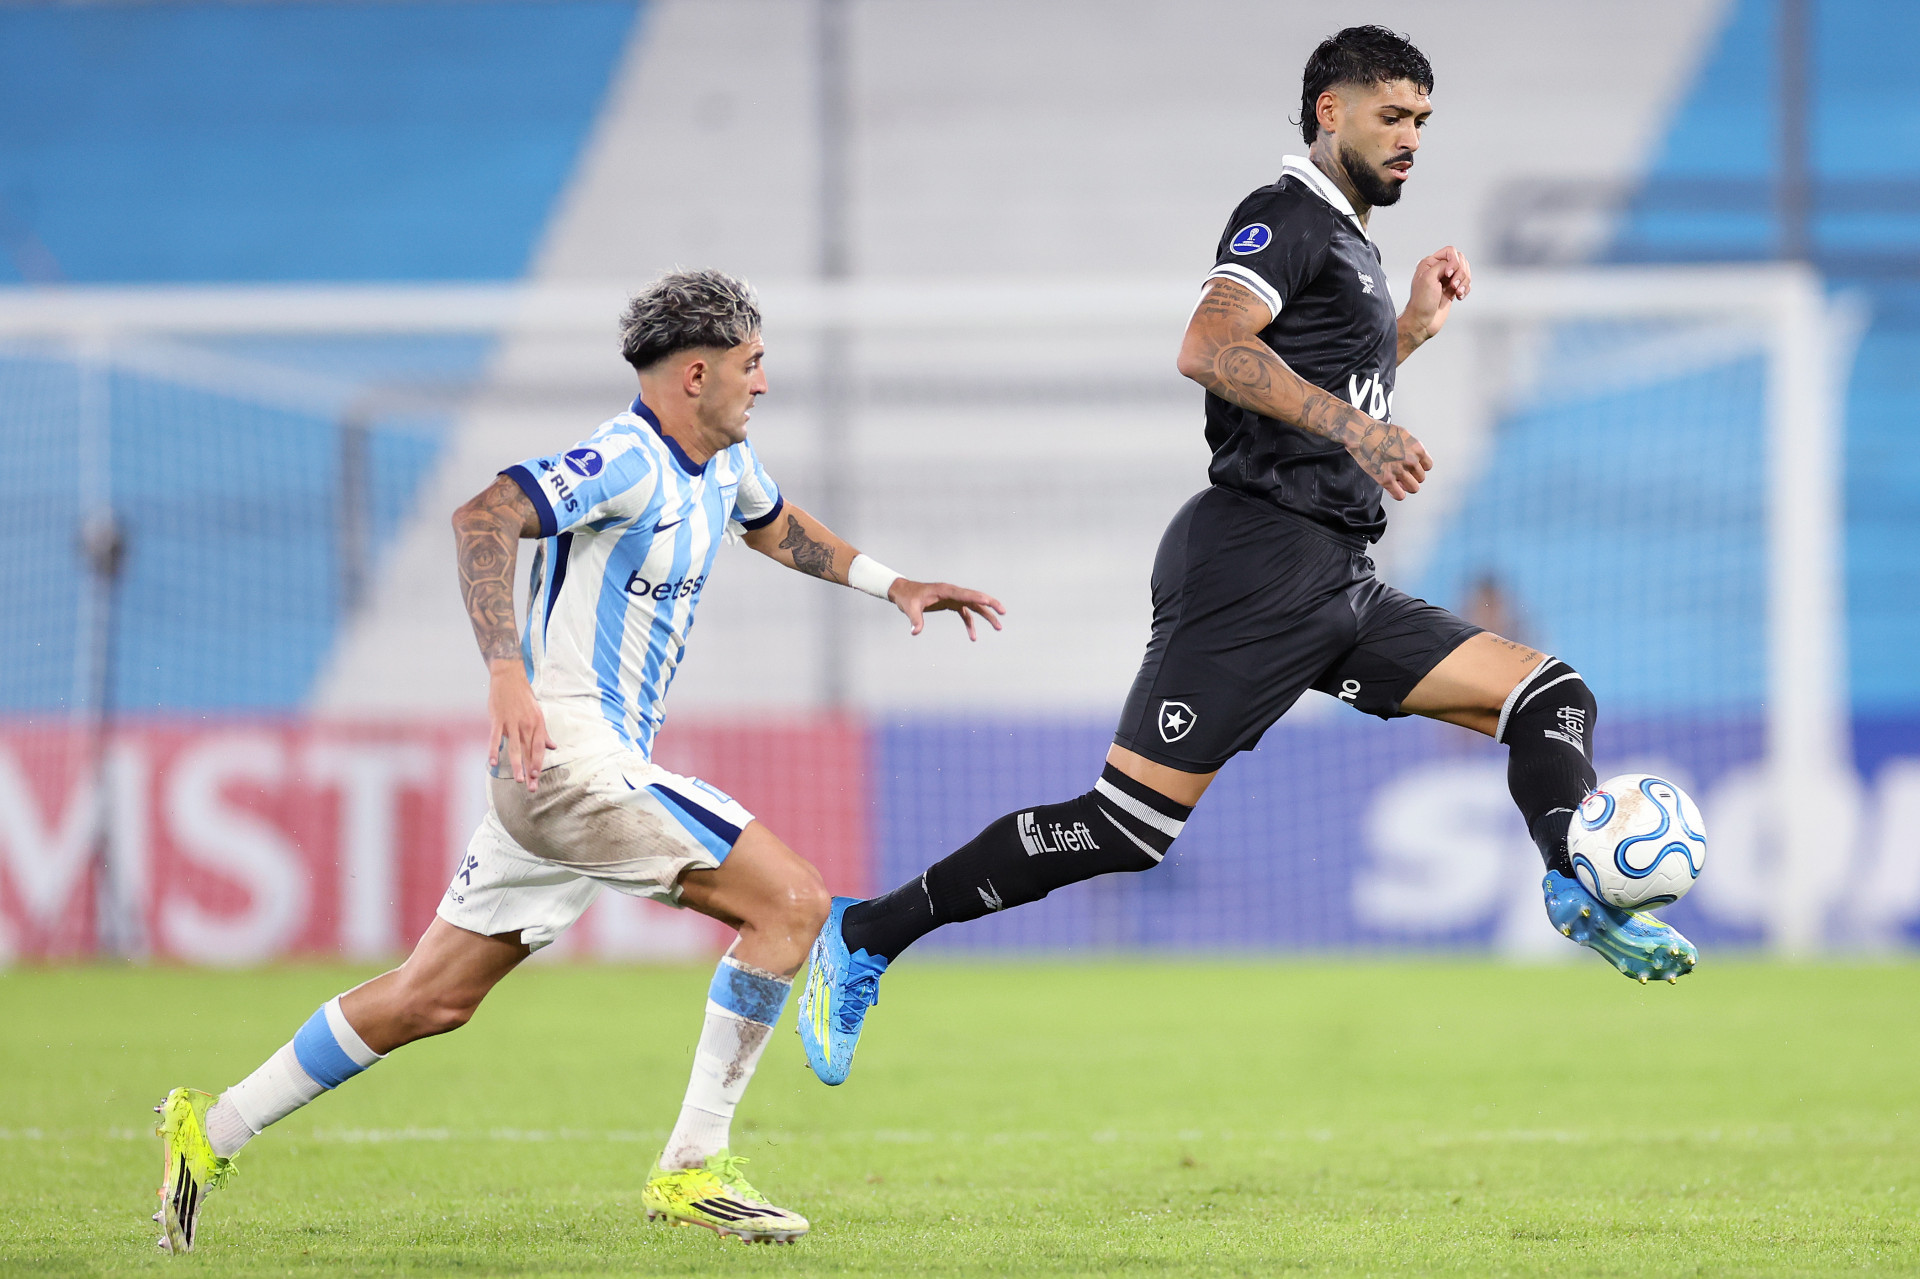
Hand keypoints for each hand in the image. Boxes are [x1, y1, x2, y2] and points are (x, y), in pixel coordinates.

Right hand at [487, 659, 555, 791]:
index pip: (538, 749)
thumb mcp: (537, 714)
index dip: (538, 764)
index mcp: (537, 724)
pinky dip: (494, 750)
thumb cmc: (523, 698)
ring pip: (515, 748)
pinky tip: (494, 763)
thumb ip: (543, 733)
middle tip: (531, 788)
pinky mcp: (498, 719)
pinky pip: (496, 737)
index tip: (536, 778)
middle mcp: (526, 725)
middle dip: (530, 771)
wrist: (509, 678)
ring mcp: (512, 722)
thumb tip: (553, 747)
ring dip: (517, 765)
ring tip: (518, 780)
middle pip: (529, 752)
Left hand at [888, 578, 1005, 639]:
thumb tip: (915, 632)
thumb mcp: (910, 608)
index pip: (964, 593)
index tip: (988, 601)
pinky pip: (965, 614)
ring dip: (986, 616)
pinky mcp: (951, 604)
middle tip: (1003, 612)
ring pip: (974, 606)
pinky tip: (973, 636)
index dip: (976, 597)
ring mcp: (953, 598)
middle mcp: (952, 592)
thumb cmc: (907, 598)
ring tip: (998, 627)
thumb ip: (915, 619)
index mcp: (944, 590)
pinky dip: (970, 624)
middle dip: (990, 604)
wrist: (903, 593)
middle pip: (975, 597)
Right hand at [1347, 418, 1433, 500]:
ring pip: (1413, 488)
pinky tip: (1392, 489)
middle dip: (1412, 477)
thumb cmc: (1378, 432)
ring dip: (1406, 487)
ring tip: (1398, 482)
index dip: (1419, 468)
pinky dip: (1397, 494)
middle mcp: (1411, 460)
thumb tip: (1414, 457)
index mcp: (1417, 448)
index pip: (1428, 466)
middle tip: (1402, 475)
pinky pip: (1399, 495)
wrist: (1362, 434)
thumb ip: (1411, 448)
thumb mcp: (1403, 434)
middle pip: (1421, 478)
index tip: (1411, 468)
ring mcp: (1399, 470)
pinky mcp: (1386, 479)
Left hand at [1402, 245, 1471, 348]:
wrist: (1422, 322)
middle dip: (1461, 273)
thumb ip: (1442, 265)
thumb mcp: (1428, 278)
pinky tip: (1459, 297)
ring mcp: (1446, 280)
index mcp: (1430, 263)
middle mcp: (1438, 269)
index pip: (1450, 251)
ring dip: (1464, 282)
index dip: (1453, 262)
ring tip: (1457, 293)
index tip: (1448, 275)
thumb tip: (1453, 265)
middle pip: (1461, 260)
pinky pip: (1466, 283)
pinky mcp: (1452, 290)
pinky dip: (1466, 289)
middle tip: (1453, 286)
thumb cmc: (1421, 302)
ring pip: (1465, 272)